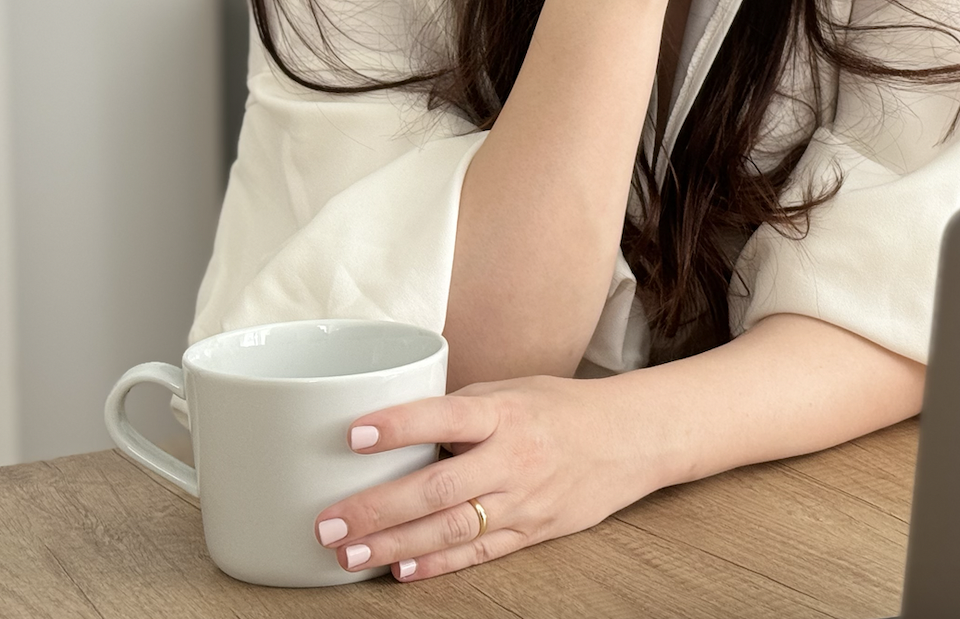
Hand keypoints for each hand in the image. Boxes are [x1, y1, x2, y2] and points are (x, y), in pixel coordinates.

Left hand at [313, 375, 650, 581]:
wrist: (630, 440)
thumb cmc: (561, 408)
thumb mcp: (513, 390)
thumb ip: (461, 407)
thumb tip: (396, 423)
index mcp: (505, 412)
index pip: (446, 415)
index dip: (399, 426)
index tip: (353, 435)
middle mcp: (513, 458)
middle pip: (439, 487)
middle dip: (379, 507)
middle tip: (329, 522)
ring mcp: (523, 500)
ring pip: (452, 528)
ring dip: (395, 544)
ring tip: (348, 554)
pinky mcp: (531, 531)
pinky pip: (479, 552)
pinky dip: (438, 564)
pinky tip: (400, 570)